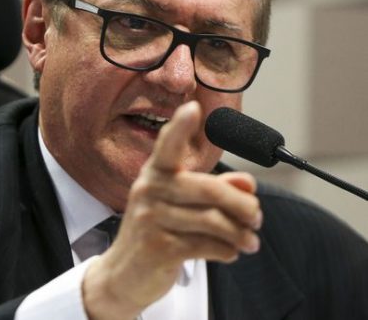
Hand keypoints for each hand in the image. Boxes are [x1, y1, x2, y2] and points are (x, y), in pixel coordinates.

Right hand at [82, 101, 261, 318]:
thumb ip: (216, 190)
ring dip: (240, 234)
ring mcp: (150, 218)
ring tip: (250, 241)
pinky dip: (227, 251)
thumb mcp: (182, 207)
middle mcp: (149, 190)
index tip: (193, 106)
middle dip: (243, 205)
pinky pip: (208, 245)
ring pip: (213, 221)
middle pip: (210, 190)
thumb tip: (248, 184)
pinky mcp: (157, 247)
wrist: (124, 274)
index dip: (181, 126)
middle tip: (257, 218)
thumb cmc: (157, 232)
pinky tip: (229, 252)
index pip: (168, 145)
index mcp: (155, 173)